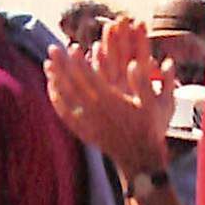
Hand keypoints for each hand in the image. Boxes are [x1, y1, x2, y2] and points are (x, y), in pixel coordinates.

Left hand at [46, 15, 171, 179]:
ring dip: (55, 80)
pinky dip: (56, 101)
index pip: (90, 79)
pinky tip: (51, 90)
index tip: (72, 47)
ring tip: (47, 65)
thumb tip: (135, 63)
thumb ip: (144, 83)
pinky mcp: (84, 131)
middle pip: (73, 85)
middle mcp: (95, 112)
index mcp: (112, 102)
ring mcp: (87, 122)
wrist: (140, 158)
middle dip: (62, 66)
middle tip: (52, 48)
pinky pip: (65, 115)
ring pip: (66, 99)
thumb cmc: (150, 128)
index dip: (80, 63)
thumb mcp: (156, 104)